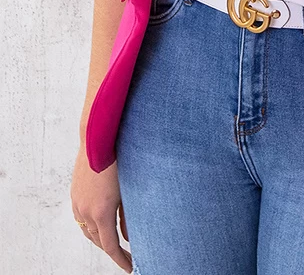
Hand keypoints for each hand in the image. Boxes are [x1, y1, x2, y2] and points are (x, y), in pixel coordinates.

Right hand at [70, 146, 132, 272]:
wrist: (98, 139)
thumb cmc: (118, 161)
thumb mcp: (128, 191)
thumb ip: (128, 217)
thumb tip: (128, 237)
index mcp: (101, 213)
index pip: (111, 246)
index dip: (121, 260)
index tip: (131, 266)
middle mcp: (86, 211)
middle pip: (98, 241)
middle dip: (111, 250)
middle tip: (125, 255)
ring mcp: (78, 203)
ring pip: (87, 231)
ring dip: (100, 238)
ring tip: (114, 241)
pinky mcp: (75, 194)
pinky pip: (81, 218)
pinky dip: (91, 225)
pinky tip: (101, 222)